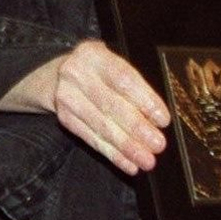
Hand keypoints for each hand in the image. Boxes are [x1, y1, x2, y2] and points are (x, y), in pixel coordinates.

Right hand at [50, 39, 169, 175]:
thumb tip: (157, 118)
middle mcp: (76, 73)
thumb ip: (134, 85)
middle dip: (137, 128)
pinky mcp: (64, 118)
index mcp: (93, 54)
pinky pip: (91, 139)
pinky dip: (112, 154)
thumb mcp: (112, 64)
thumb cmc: (98, 71)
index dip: (144, 100)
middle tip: (158, 145)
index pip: (122, 78)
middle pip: (111, 104)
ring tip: (147, 160)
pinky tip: (129, 164)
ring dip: (127, 146)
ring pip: (101, 126)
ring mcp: (67, 97)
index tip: (163, 119)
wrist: (57, 76)